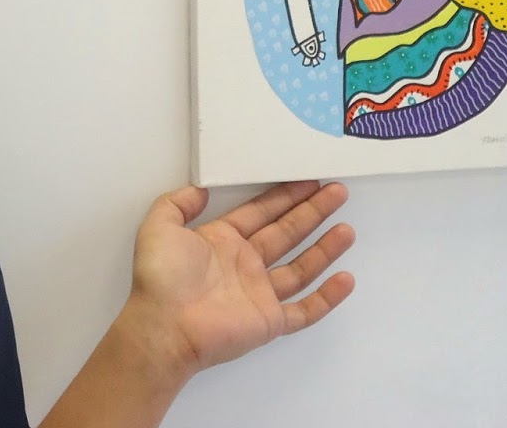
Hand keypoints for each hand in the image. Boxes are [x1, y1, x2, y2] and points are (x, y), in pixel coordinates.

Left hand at [120, 180, 354, 380]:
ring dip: (324, 248)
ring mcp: (259, 293)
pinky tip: (346, 279)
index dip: (284, 196)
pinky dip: (327, 297)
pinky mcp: (269, 321)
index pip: (260, 212)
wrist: (164, 327)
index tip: (307, 179)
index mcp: (222, 240)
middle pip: (286, 233)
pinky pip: (305, 309)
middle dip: (312, 212)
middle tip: (337, 192)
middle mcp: (244, 263)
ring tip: (347, 229)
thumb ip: (178, 203)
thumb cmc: (162, 276)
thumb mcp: (159, 226)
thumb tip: (202, 188)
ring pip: (301, 267)